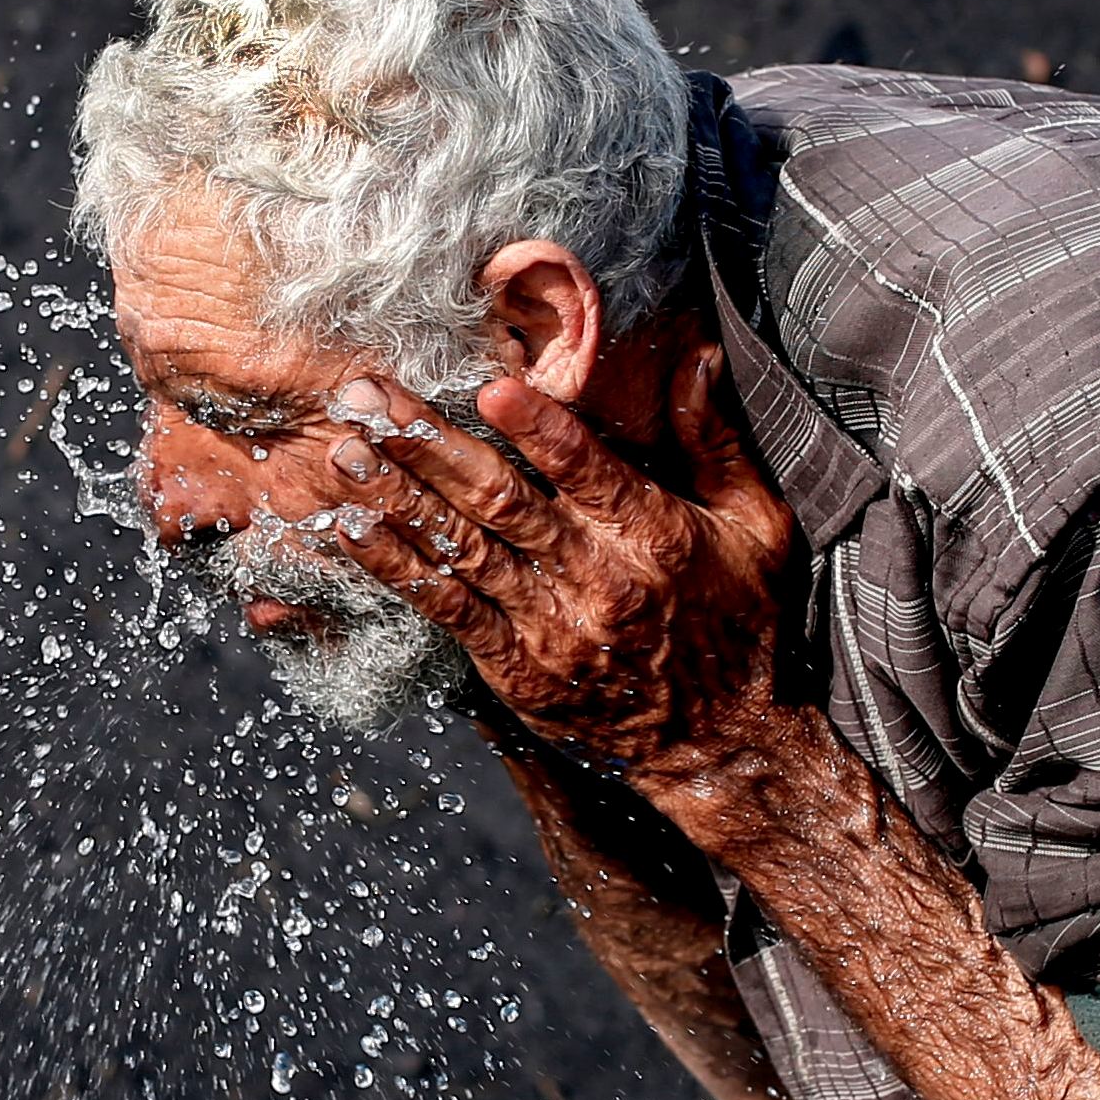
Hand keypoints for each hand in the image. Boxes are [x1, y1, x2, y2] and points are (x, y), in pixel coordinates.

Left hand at [317, 351, 797, 789]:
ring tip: (342, 450)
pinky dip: (396, 567)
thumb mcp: (757, 525)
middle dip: (425, 441)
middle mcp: (596, 578)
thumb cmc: (740, 621)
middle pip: (499, 499)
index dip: (537, 427)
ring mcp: (550, 626)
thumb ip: (717, 440)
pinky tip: (351, 530)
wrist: (720, 743)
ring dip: (394, 496)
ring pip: (460, 549)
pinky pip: (446, 609)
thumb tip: (698, 356)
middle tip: (368, 394)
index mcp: (654, 534)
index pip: (586, 467)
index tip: (487, 387)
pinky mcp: (517, 668)